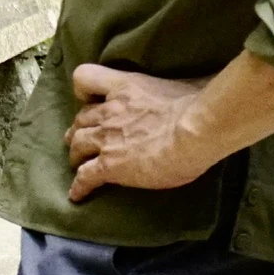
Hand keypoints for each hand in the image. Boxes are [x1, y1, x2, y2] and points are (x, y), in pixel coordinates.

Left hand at [63, 64, 216, 200]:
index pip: (86, 78)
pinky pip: (85, 176)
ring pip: (77, 145)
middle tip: (83, 140)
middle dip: (80, 130)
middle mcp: (109, 110)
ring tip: (78, 164)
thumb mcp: (179, 84)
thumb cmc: (197, 104)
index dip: (84, 92)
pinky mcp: (110, 165)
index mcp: (123, 87)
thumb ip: (175, 88)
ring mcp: (106, 138)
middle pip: (80, 119)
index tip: (90, 101)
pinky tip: (77, 195)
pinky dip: (79, 186)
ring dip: (76, 155)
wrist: (194, 128)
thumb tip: (193, 90)